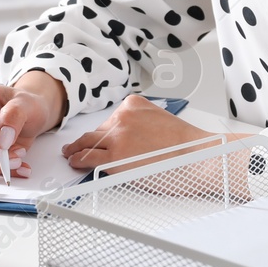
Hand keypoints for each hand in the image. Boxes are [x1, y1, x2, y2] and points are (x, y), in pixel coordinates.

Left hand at [61, 94, 234, 173]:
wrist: (197, 157)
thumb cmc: (185, 143)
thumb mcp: (159, 119)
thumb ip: (139, 124)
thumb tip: (127, 139)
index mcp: (133, 105)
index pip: (110, 119)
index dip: (104, 132)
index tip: (98, 137)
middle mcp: (122, 117)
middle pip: (98, 130)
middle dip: (87, 139)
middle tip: (75, 145)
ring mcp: (118, 137)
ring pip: (89, 142)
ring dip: (76, 149)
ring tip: (70, 154)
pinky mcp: (115, 157)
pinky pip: (89, 158)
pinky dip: (78, 159)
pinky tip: (74, 162)